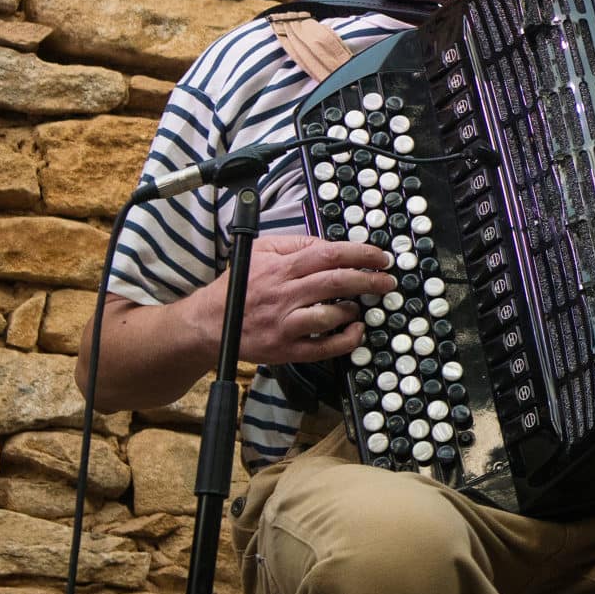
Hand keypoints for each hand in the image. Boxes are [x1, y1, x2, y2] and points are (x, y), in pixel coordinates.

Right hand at [196, 235, 396, 365]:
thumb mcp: (260, 252)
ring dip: (352, 309)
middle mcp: (283, 295)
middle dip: (368, 280)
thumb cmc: (237, 287)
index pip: (327, 254)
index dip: (359, 254)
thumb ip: (295, 244)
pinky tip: (355, 331)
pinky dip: (346, 340)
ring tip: (360, 306)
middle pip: (334, 282)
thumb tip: (329, 243)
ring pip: (329, 315)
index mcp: (279, 268)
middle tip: (386, 280)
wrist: (208, 325)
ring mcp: (285, 324)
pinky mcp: (286, 349)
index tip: (380, 257)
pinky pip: (324, 348)